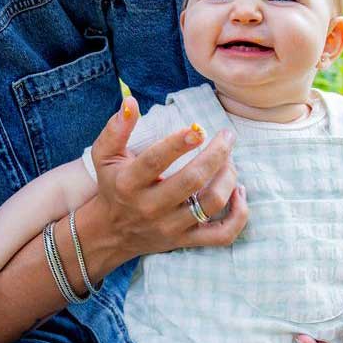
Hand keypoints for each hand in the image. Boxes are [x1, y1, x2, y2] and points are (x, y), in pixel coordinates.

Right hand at [87, 97, 249, 261]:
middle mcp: (150, 207)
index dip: (177, 144)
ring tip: (229, 161)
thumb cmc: (113, 186)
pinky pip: (222, 235)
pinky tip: (238, 193)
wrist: (111, 233)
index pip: (155, 162)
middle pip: (191, 181)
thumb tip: (130, 101)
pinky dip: (238, 215)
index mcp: (129, 184)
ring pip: (211, 204)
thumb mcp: (104, 156)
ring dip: (228, 178)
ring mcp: (171, 227)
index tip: (197, 128)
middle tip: (226, 137)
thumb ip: (116, 129)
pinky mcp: (185, 240)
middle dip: (216, 155)